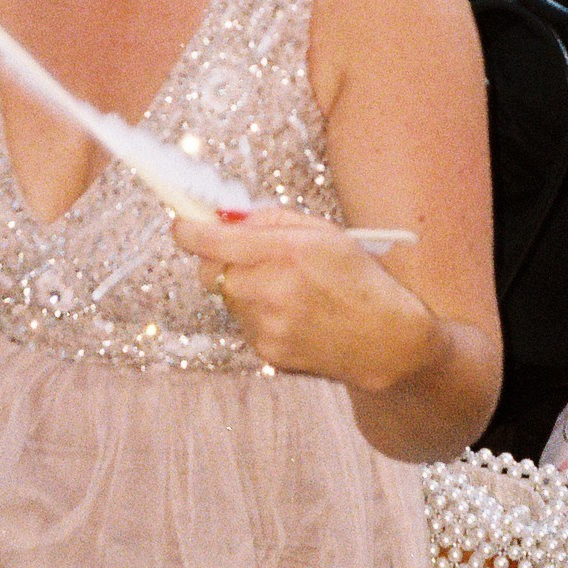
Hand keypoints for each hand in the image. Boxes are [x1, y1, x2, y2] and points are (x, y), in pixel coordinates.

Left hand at [171, 207, 438, 394]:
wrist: (386, 341)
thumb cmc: (359, 280)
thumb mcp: (325, 233)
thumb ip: (271, 221)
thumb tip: (226, 216)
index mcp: (288, 253)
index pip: (213, 241)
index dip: (188, 230)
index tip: (181, 224)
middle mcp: (272, 291)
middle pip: (211, 270)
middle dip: (220, 259)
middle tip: (245, 255)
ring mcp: (268, 325)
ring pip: (228, 297)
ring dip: (243, 286)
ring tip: (285, 288)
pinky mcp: (267, 351)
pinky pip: (245, 321)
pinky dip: (258, 312)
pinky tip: (292, 313)